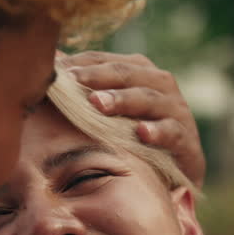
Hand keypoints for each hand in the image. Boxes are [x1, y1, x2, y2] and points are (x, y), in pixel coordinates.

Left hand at [59, 51, 205, 186]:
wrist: (175, 174)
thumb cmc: (133, 139)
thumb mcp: (108, 115)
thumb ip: (85, 93)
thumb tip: (47, 70)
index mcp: (138, 71)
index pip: (105, 60)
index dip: (80, 63)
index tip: (54, 71)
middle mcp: (159, 84)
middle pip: (127, 73)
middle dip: (98, 76)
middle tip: (71, 82)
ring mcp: (175, 110)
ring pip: (148, 97)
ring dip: (122, 99)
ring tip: (97, 104)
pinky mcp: (186, 139)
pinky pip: (172, 131)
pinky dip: (157, 131)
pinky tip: (141, 133)